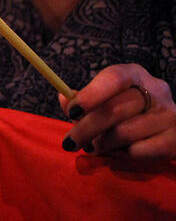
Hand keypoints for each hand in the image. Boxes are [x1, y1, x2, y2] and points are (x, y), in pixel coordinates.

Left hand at [60, 63, 175, 159]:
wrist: (161, 127)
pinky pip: (139, 151)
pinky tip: (119, 152)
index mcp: (134, 74)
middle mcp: (156, 90)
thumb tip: (63, 97)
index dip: (90, 94)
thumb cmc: (124, 111)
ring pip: (124, 133)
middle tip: (70, 143)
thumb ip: (82, 100)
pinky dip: (123, 155)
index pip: (114, 78)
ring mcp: (169, 114)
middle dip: (86, 129)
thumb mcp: (104, 98)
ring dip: (102, 144)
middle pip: (114, 109)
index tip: (71, 111)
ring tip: (95, 147)